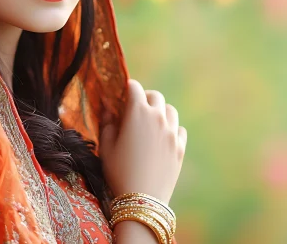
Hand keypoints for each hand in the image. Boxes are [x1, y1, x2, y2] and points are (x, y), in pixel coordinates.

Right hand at [99, 79, 186, 203]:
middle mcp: (158, 117)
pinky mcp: (180, 146)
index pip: (134, 87)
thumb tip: (108, 108)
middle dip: (145, 97)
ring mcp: (172, 132)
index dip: (126, 88)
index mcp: (137, 113)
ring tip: (151, 122)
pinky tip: (163, 137)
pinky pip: (179, 129)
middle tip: (135, 108)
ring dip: (160, 111)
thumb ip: (107, 123)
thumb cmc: (118, 172)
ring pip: (170, 110)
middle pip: (155, 96)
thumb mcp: (106, 147)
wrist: (142, 199)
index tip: (121, 94)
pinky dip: (171, 128)